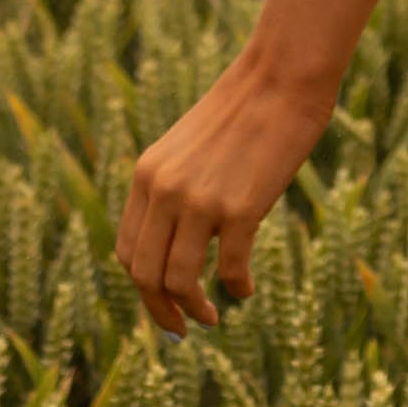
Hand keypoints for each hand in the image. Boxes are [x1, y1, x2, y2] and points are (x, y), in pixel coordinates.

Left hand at [115, 47, 329, 333]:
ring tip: (211, 317)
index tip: (162, 305)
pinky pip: (229, 268)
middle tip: (182, 329)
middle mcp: (163, 190)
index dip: (141, 288)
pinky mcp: (239, 208)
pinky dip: (236, 287)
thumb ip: (174, 187)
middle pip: (144, 274)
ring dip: (193, 310)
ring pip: (179, 279)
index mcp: (146, 175)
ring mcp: (199, 201)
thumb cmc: (245, 109)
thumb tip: (178, 240)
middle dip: (160, 311)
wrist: (281, 76)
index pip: (127, 251)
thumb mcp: (188, 147)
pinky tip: (246, 289)